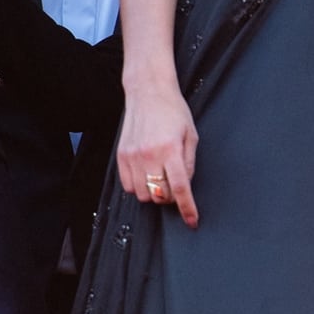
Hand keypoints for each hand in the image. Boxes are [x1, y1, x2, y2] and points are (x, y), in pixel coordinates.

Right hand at [117, 80, 199, 227]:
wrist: (148, 92)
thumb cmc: (173, 111)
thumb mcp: (191, 136)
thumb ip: (189, 163)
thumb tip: (186, 186)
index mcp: (170, 150)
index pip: (180, 189)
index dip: (187, 208)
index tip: (192, 220)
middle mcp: (149, 155)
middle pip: (159, 196)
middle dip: (170, 197)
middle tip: (175, 184)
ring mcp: (132, 156)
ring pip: (143, 195)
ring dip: (154, 192)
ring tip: (160, 177)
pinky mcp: (121, 156)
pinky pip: (128, 186)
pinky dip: (139, 187)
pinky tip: (146, 174)